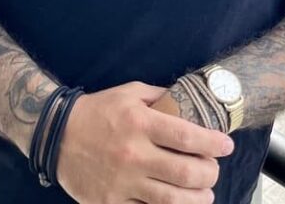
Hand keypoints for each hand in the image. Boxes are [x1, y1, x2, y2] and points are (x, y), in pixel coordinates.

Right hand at [56, 81, 233, 203]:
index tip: (227, 145)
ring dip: (197, 198)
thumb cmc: (98, 110)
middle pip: (186, 172)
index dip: (213, 143)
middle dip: (209, 173)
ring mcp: (123, 182)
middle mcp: (134, 153)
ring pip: (172, 199)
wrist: (57, 135)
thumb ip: (161, 97)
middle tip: (214, 169)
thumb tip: (188, 101)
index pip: (188, 137)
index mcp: (141, 123)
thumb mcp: (130, 92)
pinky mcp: (111, 203)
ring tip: (206, 193)